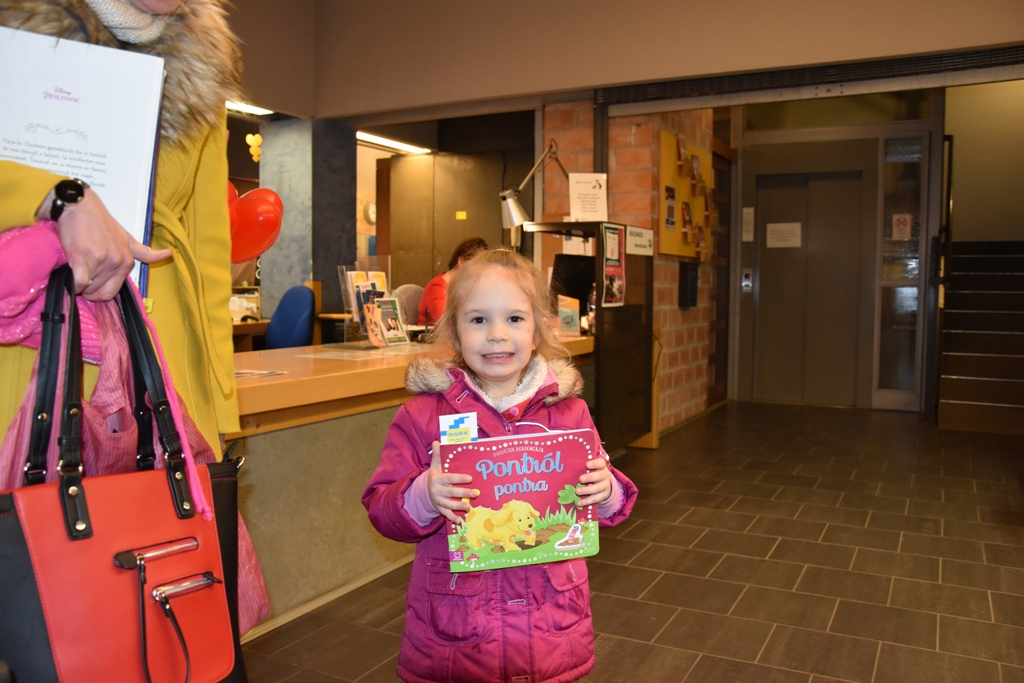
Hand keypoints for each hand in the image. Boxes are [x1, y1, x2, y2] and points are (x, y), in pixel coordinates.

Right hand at [52, 189, 170, 300]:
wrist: (80, 206)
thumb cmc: (100, 222)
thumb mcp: (127, 237)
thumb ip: (143, 252)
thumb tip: (167, 254)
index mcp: (128, 261)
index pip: (113, 292)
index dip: (100, 291)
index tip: (92, 283)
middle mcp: (117, 262)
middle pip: (100, 293)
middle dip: (89, 291)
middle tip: (82, 276)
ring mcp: (101, 260)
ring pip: (87, 288)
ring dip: (78, 284)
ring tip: (77, 265)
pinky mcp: (82, 258)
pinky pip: (78, 283)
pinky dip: (73, 284)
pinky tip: (71, 273)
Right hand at [426, 440, 477, 524]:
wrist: (424, 491)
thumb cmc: (435, 476)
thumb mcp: (434, 466)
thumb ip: (437, 455)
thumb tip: (436, 442)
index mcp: (437, 479)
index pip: (449, 478)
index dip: (459, 478)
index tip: (470, 478)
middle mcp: (437, 490)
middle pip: (451, 492)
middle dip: (463, 493)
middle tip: (475, 494)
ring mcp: (438, 501)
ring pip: (448, 504)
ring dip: (458, 507)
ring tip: (469, 507)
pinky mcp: (439, 508)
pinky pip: (445, 514)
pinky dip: (451, 518)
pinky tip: (459, 522)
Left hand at [576, 457, 611, 506]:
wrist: (604, 485)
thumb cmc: (592, 473)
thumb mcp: (591, 468)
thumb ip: (582, 466)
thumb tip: (567, 464)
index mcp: (601, 467)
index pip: (600, 463)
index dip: (595, 464)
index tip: (587, 464)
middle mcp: (605, 476)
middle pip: (600, 476)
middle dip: (590, 477)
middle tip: (581, 479)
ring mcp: (605, 486)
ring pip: (597, 488)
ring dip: (587, 490)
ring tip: (577, 491)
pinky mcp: (603, 496)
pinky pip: (595, 499)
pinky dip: (587, 501)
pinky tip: (579, 502)